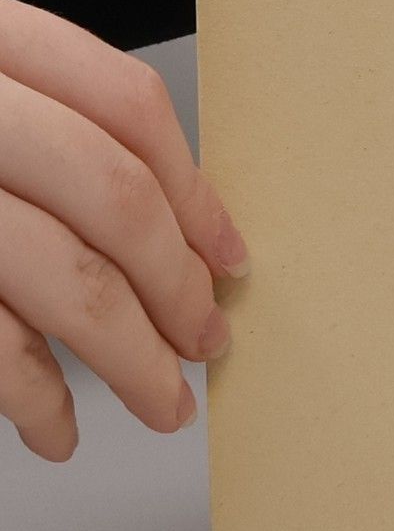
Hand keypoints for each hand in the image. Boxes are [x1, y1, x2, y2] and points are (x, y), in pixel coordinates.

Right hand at [0, 0, 248, 460]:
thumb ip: (29, 130)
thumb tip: (170, 231)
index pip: (120, 102)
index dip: (193, 189)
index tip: (227, 257)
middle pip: (111, 194)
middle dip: (175, 285)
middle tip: (203, 344)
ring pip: (64, 275)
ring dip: (132, 357)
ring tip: (163, 402)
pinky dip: (35, 396)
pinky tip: (55, 428)